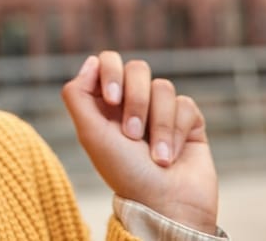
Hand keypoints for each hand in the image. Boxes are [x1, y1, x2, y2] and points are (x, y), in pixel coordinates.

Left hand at [62, 51, 218, 233]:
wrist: (166, 204)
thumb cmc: (124, 172)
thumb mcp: (90, 134)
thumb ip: (77, 94)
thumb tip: (91, 62)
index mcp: (105, 104)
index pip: (107, 61)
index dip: (111, 72)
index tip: (112, 100)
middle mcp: (132, 102)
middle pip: (137, 68)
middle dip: (136, 101)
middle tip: (132, 134)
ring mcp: (161, 110)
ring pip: (163, 87)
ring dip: (158, 124)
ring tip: (157, 156)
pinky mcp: (188, 121)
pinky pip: (185, 104)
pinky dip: (177, 132)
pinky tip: (172, 156)